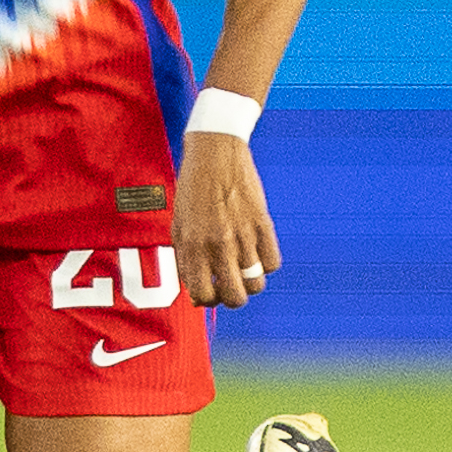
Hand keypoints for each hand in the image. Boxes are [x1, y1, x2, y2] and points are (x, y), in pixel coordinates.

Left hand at [176, 129, 278, 308]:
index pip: (204, 295)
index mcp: (193, 245)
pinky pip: (272, 262)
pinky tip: (256, 254)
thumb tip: (197, 292)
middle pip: (235, 296)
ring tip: (243, 270)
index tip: (209, 292)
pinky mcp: (263, 223)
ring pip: (256, 283)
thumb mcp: (179, 224)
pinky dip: (266, 265)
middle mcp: (219, 243)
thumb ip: (186, 259)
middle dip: (231, 297)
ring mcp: (244, 234)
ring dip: (250, 283)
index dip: (207, 300)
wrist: (215, 151)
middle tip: (228, 285)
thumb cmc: (193, 188)